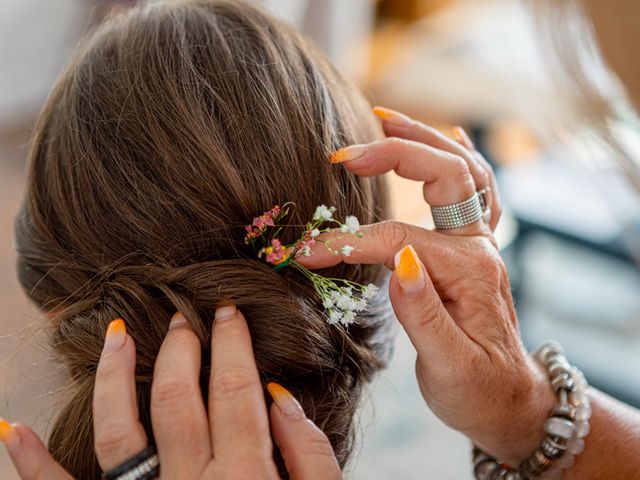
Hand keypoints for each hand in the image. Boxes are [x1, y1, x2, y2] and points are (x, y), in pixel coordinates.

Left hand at [1, 305, 340, 478]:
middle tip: (184, 319)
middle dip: (181, 348)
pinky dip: (34, 466)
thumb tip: (281, 397)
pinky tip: (14, 432)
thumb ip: (310, 456)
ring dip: (114, 377)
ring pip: (118, 430)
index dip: (232, 344)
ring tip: (116, 336)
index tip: (229, 313)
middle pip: (178, 397)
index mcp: (243, 476)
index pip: (234, 389)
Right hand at [304, 107, 555, 465]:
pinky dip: (463, 157)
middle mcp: (477, 247)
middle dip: (395, 153)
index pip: (397, 239)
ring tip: (385, 118)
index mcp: (468, 272)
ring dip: (426, 139)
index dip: (347, 243)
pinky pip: (478, 190)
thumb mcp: (450, 366)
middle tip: (345, 151)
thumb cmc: (476, 390)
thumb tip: (399, 261)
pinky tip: (451, 135)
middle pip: (445, 175)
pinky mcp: (473, 249)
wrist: (509, 402)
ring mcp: (479, 244)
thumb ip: (423, 314)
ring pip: (465, 170)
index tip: (305, 252)